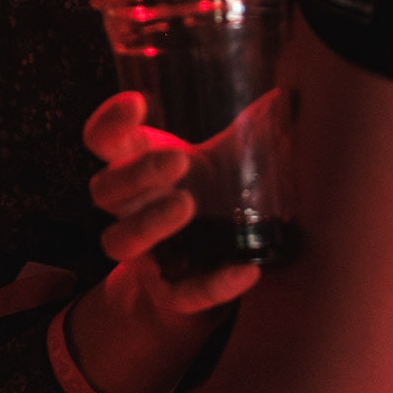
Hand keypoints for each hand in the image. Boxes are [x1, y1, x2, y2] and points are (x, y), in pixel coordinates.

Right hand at [84, 91, 262, 316]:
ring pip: (120, 242)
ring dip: (150, 223)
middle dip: (137, 173)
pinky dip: (213, 285)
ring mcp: (144, 254)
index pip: (104, 140)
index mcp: (138, 166)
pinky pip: (181, 295)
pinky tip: (247, 272)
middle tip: (178, 159)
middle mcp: (131, 210)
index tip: (136, 102)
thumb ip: (252, 130)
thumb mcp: (227, 159)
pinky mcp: (170, 295)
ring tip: (186, 204)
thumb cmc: (210, 198)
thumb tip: (288, 97)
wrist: (204, 274)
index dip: (110, 122)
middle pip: (106, 189)